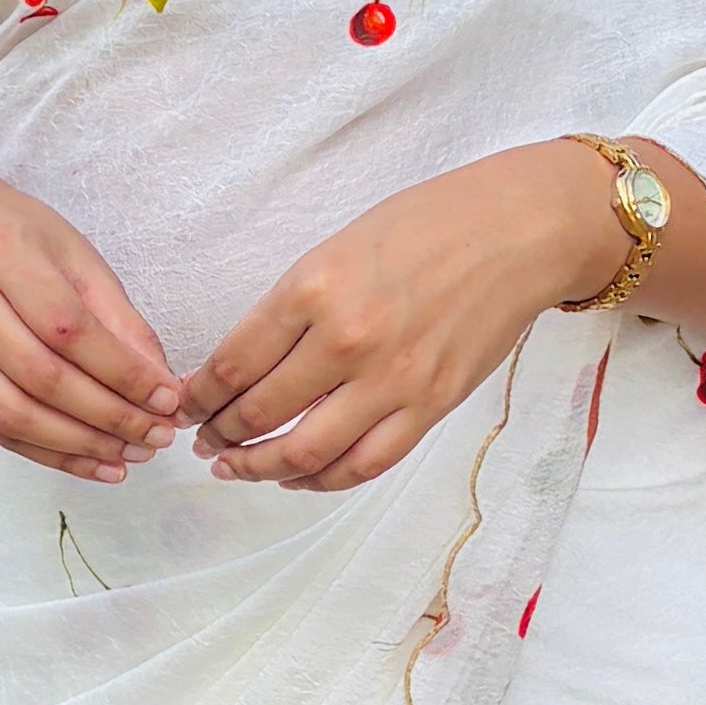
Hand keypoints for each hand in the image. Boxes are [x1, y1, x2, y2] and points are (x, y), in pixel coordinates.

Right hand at [0, 180, 185, 479]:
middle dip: (108, 416)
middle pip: (41, 378)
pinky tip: (95, 463)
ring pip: (13, 415)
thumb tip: (160, 385)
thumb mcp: (78, 257)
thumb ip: (120, 320)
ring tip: (130, 455)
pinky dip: (50, 454)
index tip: (167, 400)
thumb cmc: (20, 238)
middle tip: (156, 436)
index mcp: (2, 255)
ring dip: (80, 445)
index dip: (123, 372)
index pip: (69, 329)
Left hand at [178, 145, 627, 491]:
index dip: (199, 396)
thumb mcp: (339, 244)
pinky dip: (322, 480)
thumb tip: (245, 360)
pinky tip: (299, 478)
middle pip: (260, 413)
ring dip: (260, 469)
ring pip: (305, 453)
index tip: (186, 404)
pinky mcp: (430, 406)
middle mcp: (347, 340)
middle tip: (204, 440)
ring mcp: (391, 380)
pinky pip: (364, 464)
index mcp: (313, 288)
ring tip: (237, 468)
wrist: (520, 231)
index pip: (234, 364)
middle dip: (220, 435)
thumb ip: (293, 304)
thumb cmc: (429, 224)